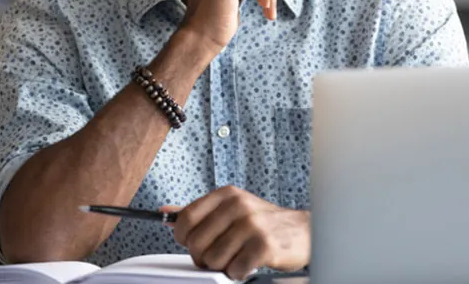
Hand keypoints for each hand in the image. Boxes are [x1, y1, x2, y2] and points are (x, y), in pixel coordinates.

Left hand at [163, 186, 309, 280]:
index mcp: (226, 195)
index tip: (195, 243)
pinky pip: (234, 270)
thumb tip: (165, 212)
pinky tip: (250, 263)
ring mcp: (252, 225)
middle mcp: (238, 206)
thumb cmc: (263, 222)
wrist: (303, 231)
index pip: (185, 219)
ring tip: (238, 257)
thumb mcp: (231, 209)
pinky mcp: (264, 245)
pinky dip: (240, 273)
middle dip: (204, 258)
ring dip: (224, 266)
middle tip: (220, 256)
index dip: (184, 238)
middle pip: (196, 243)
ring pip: (213, 260)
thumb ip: (199, 212)